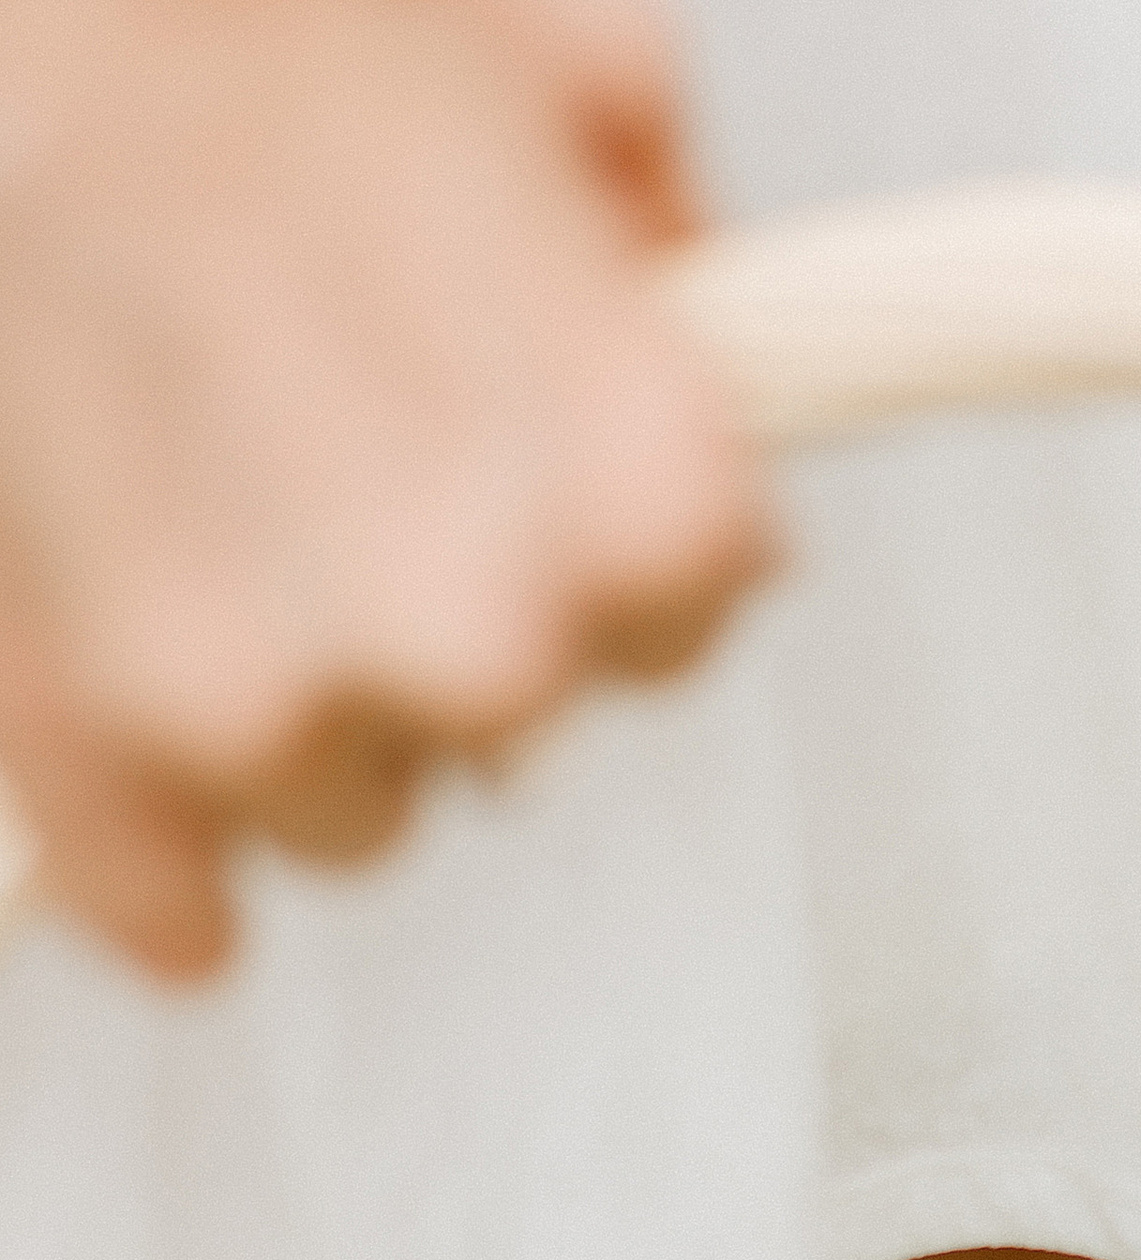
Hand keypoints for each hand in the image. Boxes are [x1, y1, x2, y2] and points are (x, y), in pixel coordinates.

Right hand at [0, 0, 774, 974]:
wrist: (0, 40)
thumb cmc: (233, 22)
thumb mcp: (523, 50)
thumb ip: (638, 205)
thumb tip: (678, 288)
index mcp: (636, 487)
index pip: (689, 607)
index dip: (607, 531)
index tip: (525, 464)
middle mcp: (482, 637)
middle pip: (512, 724)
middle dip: (437, 615)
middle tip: (326, 467)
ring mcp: (278, 716)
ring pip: (347, 811)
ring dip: (293, 707)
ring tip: (201, 527)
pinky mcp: (103, 771)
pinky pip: (172, 908)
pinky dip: (152, 856)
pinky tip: (135, 745)